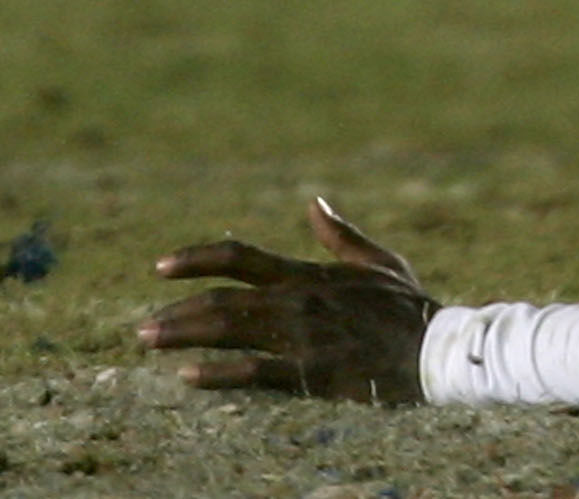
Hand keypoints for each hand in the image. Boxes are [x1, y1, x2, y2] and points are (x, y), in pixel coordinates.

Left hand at [141, 198, 437, 404]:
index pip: (242, 257)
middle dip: (177, 312)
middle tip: (143, 328)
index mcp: (310, 274)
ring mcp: (303, 336)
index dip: (198, 259)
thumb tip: (314, 203)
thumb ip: (340, 235)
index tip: (161, 267)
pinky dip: (218, 374)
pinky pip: (255, 371)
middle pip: (223, 300)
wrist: (434, 349)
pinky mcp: (311, 371)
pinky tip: (188, 376)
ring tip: (149, 341)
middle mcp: (299, 301)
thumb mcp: (378, 261)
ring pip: (230, 330)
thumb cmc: (407, 307)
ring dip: (183, 334)